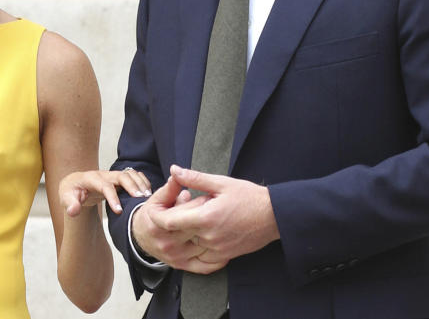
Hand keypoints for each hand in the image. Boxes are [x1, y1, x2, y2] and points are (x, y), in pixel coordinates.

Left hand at [59, 169, 151, 216]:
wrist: (75, 184)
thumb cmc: (71, 192)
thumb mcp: (65, 198)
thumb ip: (69, 205)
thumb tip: (73, 211)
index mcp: (90, 178)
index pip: (104, 185)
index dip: (112, 197)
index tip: (119, 210)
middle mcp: (103, 174)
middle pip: (121, 176)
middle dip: (132, 186)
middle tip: (141, 199)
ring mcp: (112, 175)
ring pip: (129, 174)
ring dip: (139, 183)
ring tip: (148, 197)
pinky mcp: (118, 179)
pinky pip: (133, 176)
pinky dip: (142, 182)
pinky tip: (148, 192)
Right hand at [131, 175, 220, 272]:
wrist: (142, 236)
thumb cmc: (153, 214)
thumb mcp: (158, 198)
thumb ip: (170, 188)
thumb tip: (177, 173)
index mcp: (160, 224)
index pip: (185, 213)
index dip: (200, 203)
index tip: (210, 196)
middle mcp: (168, 243)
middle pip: (196, 229)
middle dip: (209, 216)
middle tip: (220, 208)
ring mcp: (176, 257)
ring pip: (203, 246)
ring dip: (215, 234)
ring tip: (221, 222)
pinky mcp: (183, 266)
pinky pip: (205, 266)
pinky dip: (218, 258)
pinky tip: (224, 245)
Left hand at [147, 165, 280, 270]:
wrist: (274, 216)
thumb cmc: (249, 196)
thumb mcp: (222, 183)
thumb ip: (195, 178)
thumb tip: (174, 170)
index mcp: (206, 217)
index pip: (170, 222)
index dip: (157, 216)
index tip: (154, 210)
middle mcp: (209, 237)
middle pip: (176, 235)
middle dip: (169, 225)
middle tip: (170, 212)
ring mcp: (217, 249)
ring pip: (188, 246)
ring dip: (183, 236)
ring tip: (188, 222)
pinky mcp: (225, 256)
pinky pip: (202, 258)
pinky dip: (196, 248)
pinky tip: (198, 237)